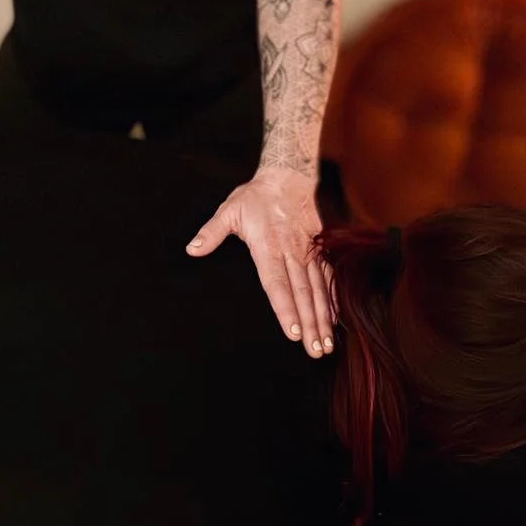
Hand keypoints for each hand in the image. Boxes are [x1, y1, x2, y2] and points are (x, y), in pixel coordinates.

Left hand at [186, 167, 333, 357]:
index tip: (291, 332)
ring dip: (322, 317)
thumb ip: (211, 232)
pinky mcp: (318, 247)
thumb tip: (192, 249)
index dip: (285, 308)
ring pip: (317, 288)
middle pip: (301, 292)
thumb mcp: (229, 210)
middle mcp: (291, 251)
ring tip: (325, 343)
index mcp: (268, 246)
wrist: (288, 175)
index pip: (276, 283)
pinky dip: (331, 299)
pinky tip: (333, 319)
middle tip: (314, 349)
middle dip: (309, 323)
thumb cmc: (255, 196)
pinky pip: (326, 276)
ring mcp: (307, 250)